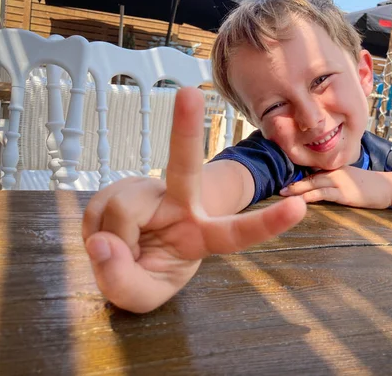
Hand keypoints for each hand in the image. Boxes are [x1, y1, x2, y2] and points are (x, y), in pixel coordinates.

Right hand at [83, 88, 305, 312]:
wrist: (129, 258)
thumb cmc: (151, 273)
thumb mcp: (144, 296)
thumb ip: (124, 282)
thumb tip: (103, 242)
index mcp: (205, 234)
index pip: (238, 232)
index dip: (267, 222)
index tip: (298, 206)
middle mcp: (182, 202)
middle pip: (185, 165)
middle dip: (186, 129)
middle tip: (188, 94)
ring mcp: (151, 190)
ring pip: (122, 211)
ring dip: (107, 241)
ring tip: (118, 252)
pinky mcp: (123, 186)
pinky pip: (98, 210)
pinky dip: (93, 232)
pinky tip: (107, 235)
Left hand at [280, 166, 391, 208]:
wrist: (387, 187)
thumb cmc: (367, 185)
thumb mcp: (347, 179)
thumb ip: (331, 180)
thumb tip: (314, 187)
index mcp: (333, 168)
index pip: (310, 170)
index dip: (295, 175)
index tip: (279, 178)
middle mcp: (333, 172)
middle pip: (307, 176)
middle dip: (291, 182)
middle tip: (275, 187)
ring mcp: (339, 182)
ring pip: (313, 183)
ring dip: (296, 189)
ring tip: (283, 194)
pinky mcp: (344, 193)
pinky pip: (324, 193)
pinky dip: (311, 196)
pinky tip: (301, 201)